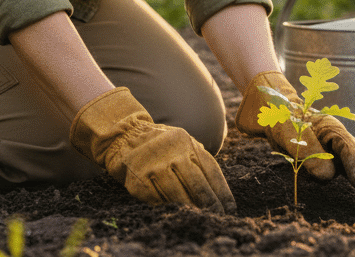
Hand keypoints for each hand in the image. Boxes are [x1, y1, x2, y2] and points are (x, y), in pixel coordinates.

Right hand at [70, 88, 235, 212]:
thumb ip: (200, 159)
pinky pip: (157, 199)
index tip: (228, 208)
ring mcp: (154, 167)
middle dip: (210, 204)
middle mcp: (172, 153)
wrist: (126, 136)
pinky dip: (170, 208)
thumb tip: (219, 191)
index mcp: (187, 143)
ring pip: (178, 194)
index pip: (211, 170)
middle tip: (217, 216)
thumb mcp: (184, 142)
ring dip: (191, 208)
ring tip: (200, 217)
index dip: (222, 192)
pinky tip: (178, 213)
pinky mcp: (139, 180)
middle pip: (197, 184)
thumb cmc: (163, 145)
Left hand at [235, 71, 354, 190]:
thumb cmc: (279, 115)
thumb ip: (308, 151)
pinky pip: (327, 168)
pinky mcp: (313, 155)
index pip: (348, 149)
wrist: (263, 109)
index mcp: (331, 127)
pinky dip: (333, 178)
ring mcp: (323, 146)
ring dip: (349, 175)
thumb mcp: (290, 131)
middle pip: (352, 154)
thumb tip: (328, 176)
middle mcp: (331, 138)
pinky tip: (334, 191)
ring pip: (342, 162)